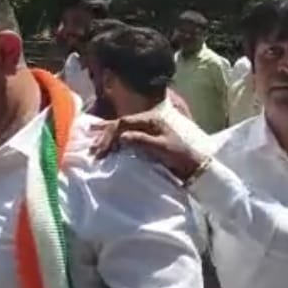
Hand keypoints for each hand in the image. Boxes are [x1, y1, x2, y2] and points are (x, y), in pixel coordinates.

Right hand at [91, 113, 205, 181]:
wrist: (196, 167)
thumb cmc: (181, 157)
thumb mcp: (162, 148)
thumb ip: (141, 141)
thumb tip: (120, 137)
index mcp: (152, 120)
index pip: (124, 122)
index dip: (109, 134)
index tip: (99, 150)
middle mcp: (149, 121)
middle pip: (121, 124)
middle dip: (104, 135)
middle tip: (90, 147)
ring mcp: (149, 130)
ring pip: (123, 130)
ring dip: (108, 137)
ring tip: (92, 142)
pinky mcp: (149, 140)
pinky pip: (129, 137)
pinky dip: (116, 141)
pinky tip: (108, 146)